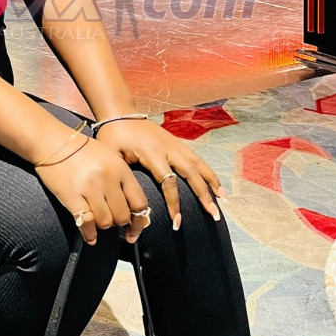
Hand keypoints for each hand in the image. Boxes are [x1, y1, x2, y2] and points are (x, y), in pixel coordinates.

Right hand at [34, 133, 152, 245]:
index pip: (139, 202)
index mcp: (120, 168)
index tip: (135, 229)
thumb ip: (122, 179)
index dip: (140, 221)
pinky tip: (90, 236)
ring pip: (105, 222)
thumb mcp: (109, 157)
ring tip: (97, 220)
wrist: (52, 141)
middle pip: (123, 216)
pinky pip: (86, 222)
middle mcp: (107, 178)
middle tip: (111, 220)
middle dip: (118, 223)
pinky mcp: (71, 195)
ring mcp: (89, 187)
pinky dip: (89, 234)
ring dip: (102, 225)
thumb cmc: (81, 149)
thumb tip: (135, 209)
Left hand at [94, 119, 225, 230]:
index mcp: (152, 153)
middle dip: (204, 195)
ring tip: (223, 200)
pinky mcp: (177, 142)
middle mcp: (169, 148)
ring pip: (199, 164)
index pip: (169, 182)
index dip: (175, 204)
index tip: (177, 222)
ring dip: (212, 182)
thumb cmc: (113, 136)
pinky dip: (208, 172)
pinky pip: (197, 158)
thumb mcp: (113, 156)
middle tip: (214, 214)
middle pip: (191, 174)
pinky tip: (216, 184)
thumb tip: (134, 205)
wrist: (119, 112)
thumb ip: (124, 177)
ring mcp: (175, 144)